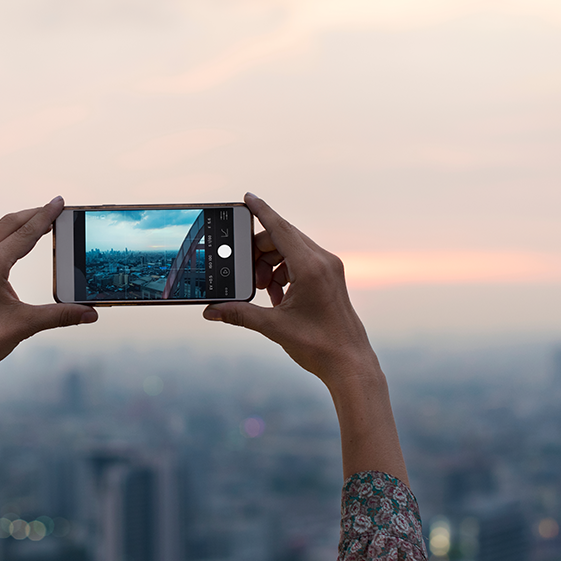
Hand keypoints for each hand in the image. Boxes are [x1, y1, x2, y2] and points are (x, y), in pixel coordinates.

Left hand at [0, 196, 96, 413]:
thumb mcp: (26, 325)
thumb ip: (61, 315)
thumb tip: (91, 313)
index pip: (24, 232)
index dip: (45, 216)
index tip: (58, 202)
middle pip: (6, 224)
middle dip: (31, 215)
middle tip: (52, 208)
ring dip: (8, 223)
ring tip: (28, 222)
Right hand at [205, 193, 407, 483]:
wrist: (350, 363)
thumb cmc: (318, 346)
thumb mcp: (274, 327)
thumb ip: (240, 314)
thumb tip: (210, 312)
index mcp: (310, 268)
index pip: (280, 228)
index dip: (261, 211)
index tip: (247, 197)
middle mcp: (323, 261)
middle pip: (282, 238)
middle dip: (259, 251)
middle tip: (245, 274)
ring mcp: (330, 268)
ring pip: (291, 250)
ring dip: (270, 264)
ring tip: (263, 290)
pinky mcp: (331, 277)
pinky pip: (301, 261)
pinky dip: (284, 271)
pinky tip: (277, 296)